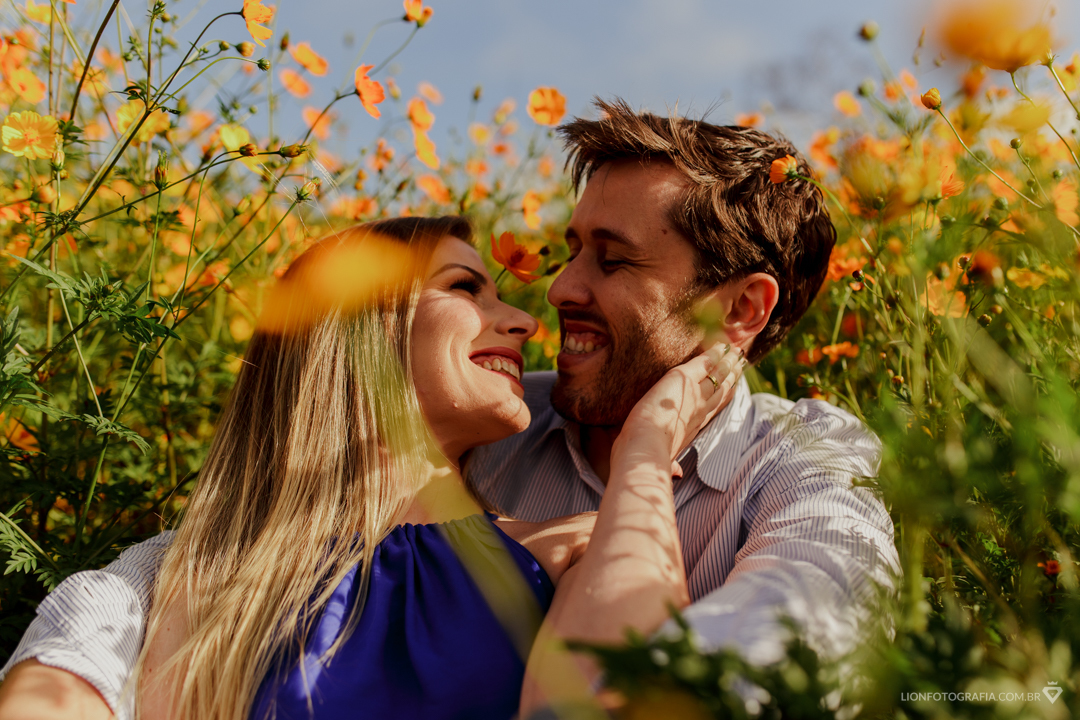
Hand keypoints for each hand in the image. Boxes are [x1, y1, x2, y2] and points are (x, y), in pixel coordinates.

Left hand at [616, 343, 745, 465]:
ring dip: (727, 363)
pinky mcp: (684, 378)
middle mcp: (697, 411)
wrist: (645, 447)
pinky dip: (714, 355)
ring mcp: (694, 394)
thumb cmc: (648, 457)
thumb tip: (677, 474)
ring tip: (736, 353)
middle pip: (720, 391)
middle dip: (731, 377)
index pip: (712, 409)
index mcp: (691, 429)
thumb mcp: (663, 461)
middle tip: (741, 365)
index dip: (723, 398)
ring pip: (717, 376)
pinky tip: (722, 347)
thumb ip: (671, 466)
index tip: (732, 390)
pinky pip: (704, 363)